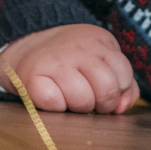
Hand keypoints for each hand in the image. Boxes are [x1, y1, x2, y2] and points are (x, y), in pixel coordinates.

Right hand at [0, 24, 139, 114]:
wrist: (26, 44)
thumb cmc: (71, 60)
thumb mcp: (102, 60)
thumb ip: (124, 84)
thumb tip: (122, 106)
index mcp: (100, 41)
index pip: (123, 74)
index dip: (117, 90)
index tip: (104, 90)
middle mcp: (79, 48)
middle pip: (107, 89)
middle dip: (103, 104)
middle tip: (91, 102)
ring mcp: (55, 62)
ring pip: (82, 100)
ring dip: (79, 108)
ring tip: (72, 100)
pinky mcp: (33, 77)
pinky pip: (54, 103)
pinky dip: (56, 107)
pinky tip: (54, 98)